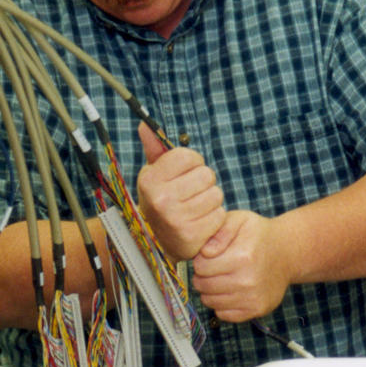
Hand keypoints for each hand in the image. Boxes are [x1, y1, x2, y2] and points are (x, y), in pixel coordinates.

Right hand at [136, 122, 225, 260]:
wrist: (157, 241)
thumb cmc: (161, 200)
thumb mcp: (154, 174)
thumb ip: (154, 149)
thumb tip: (145, 125)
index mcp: (150, 179)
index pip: (189, 156)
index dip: (192, 163)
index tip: (184, 173)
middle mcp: (161, 198)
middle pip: (206, 175)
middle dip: (203, 182)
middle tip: (190, 193)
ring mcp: (176, 218)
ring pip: (216, 194)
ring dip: (210, 200)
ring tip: (196, 207)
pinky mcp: (192, 234)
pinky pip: (219, 215)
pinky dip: (214, 218)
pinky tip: (200, 221)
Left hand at [192, 210, 290, 321]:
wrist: (287, 252)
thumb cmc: (258, 234)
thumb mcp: (239, 220)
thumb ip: (219, 231)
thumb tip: (205, 252)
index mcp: (242, 257)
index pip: (200, 267)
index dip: (200, 260)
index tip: (209, 256)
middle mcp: (248, 280)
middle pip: (203, 285)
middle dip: (202, 275)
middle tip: (213, 267)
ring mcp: (253, 298)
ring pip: (210, 301)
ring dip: (209, 290)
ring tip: (220, 277)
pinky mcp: (257, 309)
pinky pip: (223, 314)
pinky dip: (220, 304)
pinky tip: (228, 290)